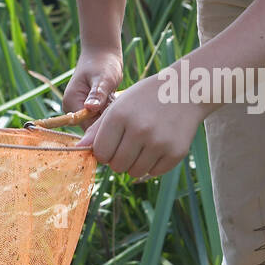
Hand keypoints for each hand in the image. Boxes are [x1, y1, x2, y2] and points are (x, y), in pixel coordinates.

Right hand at [62, 48, 122, 129]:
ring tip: (113, 97)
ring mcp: (80, 109)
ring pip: (99, 122)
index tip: (116, 116)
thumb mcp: (103, 78)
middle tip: (115, 100)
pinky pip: (101, 116)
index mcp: (71, 102)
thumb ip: (97, 93)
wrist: (103, 54)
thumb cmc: (103, 63)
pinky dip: (110, 110)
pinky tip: (113, 98)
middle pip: (93, 127)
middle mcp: (72, 108)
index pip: (86, 126)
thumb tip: (91, 108)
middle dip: (106, 118)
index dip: (102, 126)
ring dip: (109, 114)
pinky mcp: (89, 109)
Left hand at [74, 70, 203, 179]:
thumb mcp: (119, 105)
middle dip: (119, 159)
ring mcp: (159, 142)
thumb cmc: (146, 98)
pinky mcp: (176, 153)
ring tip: (143, 145)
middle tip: (129, 144)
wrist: (185, 91)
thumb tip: (79, 149)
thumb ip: (98, 128)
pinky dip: (153, 165)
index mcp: (120, 115)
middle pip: (116, 166)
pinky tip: (158, 146)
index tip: (112, 144)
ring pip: (134, 172)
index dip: (104, 151)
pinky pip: (154, 173)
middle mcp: (139, 130)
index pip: (101, 153)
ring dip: (135, 164)